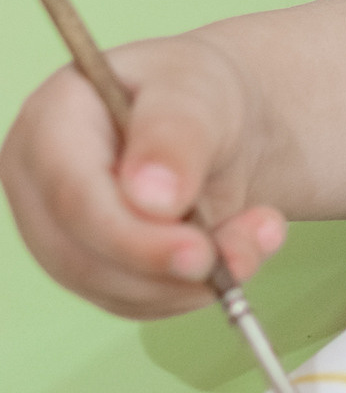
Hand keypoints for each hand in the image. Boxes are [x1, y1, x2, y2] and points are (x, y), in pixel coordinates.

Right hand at [1, 31, 285, 316]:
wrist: (217, 124)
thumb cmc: (196, 93)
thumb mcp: (198, 89)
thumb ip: (176, 135)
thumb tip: (152, 198)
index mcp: (49, 124)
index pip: (72, 196)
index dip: (132, 235)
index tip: (200, 252)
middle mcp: (39, 186)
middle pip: (84, 256)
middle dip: (171, 267)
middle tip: (246, 254)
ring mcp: (59, 235)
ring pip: (114, 290)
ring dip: (194, 281)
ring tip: (259, 236)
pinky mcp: (92, 270)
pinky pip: (138, 303)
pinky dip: (193, 289)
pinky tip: (237, 249)